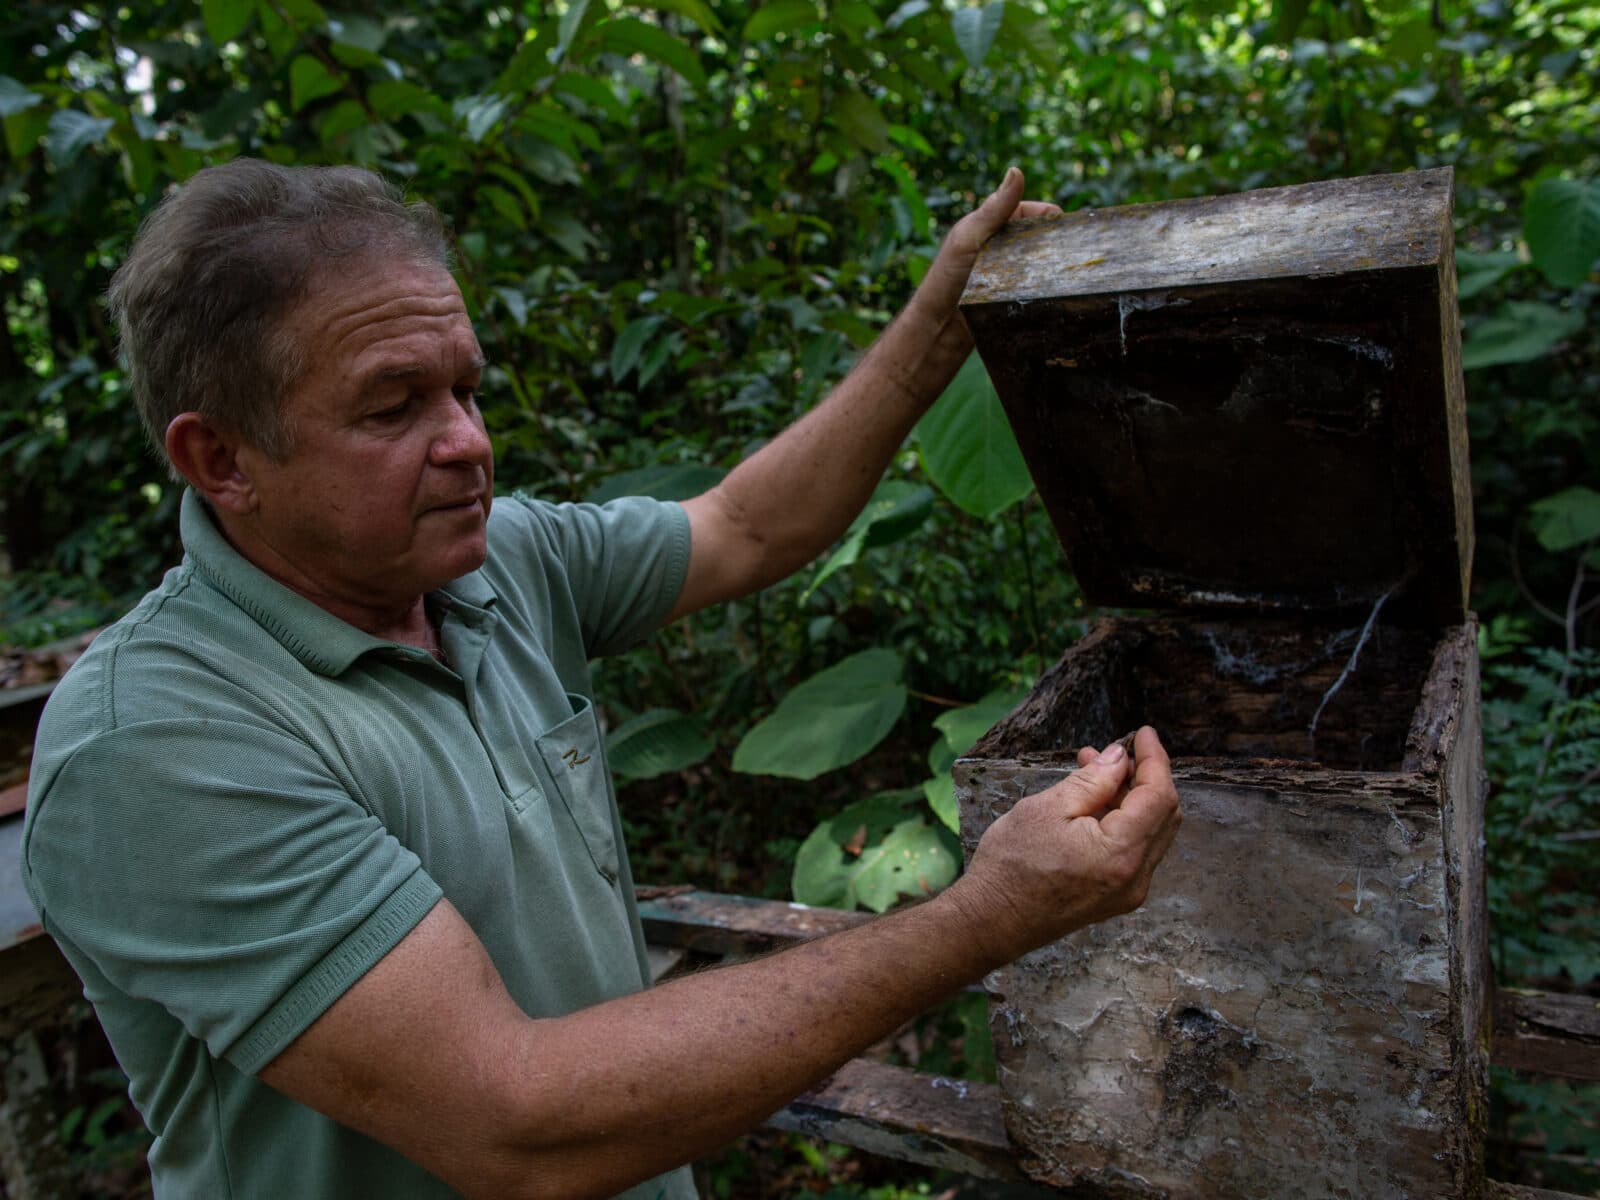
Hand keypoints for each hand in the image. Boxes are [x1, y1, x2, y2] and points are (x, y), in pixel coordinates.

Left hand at [913, 167, 1062, 318]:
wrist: (940, 326)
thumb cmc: (948, 277)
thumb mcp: (970, 236)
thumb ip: (994, 208)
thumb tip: (1016, 170)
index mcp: (996, 223)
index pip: (1034, 212)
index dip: (1052, 219)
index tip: (1067, 230)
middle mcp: (1006, 245)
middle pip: (1043, 237)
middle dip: (1058, 243)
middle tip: (1074, 254)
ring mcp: (1012, 270)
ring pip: (1044, 262)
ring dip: (1056, 266)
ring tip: (1072, 273)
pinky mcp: (1015, 294)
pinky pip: (1038, 286)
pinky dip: (1048, 286)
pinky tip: (1061, 291)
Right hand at [946, 726, 1181, 965]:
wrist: (990, 921)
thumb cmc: (1011, 865)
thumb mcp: (1047, 808)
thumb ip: (1092, 780)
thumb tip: (1120, 756)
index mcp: (1121, 854)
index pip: (1159, 796)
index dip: (1154, 759)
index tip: (1142, 733)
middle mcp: (1135, 877)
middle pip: (1163, 815)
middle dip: (1144, 776)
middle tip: (1115, 750)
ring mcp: (1128, 891)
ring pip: (1150, 832)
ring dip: (1132, 797)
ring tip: (1094, 769)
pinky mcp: (1116, 896)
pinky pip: (1135, 850)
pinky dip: (1123, 820)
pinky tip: (1094, 802)